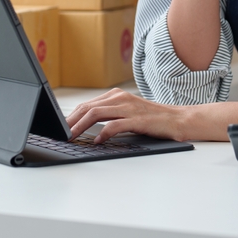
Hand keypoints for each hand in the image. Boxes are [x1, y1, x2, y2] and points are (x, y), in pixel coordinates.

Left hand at [66, 89, 190, 142]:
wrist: (178, 120)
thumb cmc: (152, 120)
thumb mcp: (127, 114)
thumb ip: (110, 116)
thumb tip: (87, 127)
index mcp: (116, 95)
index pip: (87, 105)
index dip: (71, 116)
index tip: (61, 128)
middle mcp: (120, 98)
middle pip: (88, 108)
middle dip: (71, 121)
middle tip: (60, 134)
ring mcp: (129, 108)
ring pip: (97, 114)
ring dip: (81, 126)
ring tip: (71, 137)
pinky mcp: (137, 119)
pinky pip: (115, 125)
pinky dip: (103, 133)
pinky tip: (97, 141)